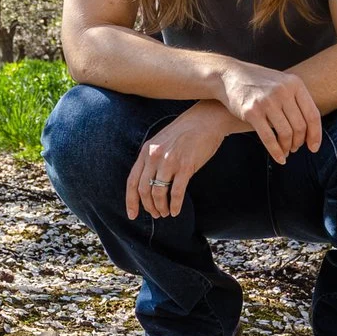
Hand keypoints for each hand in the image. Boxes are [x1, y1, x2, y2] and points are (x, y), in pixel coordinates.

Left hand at [125, 102, 233, 220]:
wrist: (205, 120)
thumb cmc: (184, 133)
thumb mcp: (160, 142)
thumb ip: (151, 159)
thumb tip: (147, 182)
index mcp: (146, 151)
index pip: (132, 181)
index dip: (131, 201)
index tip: (132, 215)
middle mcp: (154, 157)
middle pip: (144, 190)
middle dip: (148, 207)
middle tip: (156, 214)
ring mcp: (169, 161)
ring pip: (158, 193)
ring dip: (161, 207)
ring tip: (165, 213)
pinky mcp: (186, 166)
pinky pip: (176, 192)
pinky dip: (174, 205)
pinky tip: (176, 211)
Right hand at [215, 61, 320, 161]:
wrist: (228, 75)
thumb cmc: (258, 83)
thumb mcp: (281, 83)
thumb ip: (296, 99)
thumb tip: (312, 127)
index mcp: (294, 83)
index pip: (312, 114)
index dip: (315, 134)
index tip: (314, 148)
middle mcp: (283, 91)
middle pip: (300, 126)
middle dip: (299, 142)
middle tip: (295, 148)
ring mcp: (267, 101)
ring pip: (286, 133)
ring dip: (287, 147)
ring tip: (286, 151)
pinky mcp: (252, 112)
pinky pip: (269, 138)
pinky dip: (276, 152)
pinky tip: (279, 158)